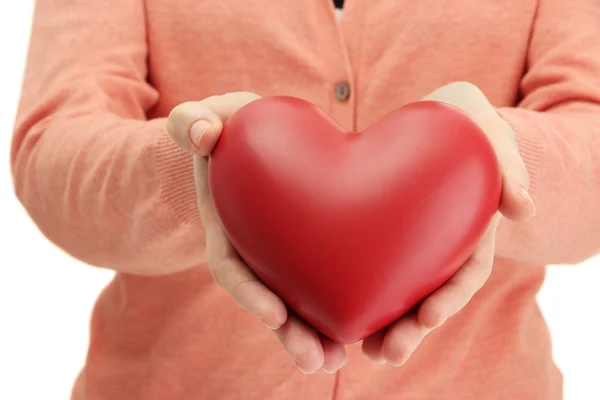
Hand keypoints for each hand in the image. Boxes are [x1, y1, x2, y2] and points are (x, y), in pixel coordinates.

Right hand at [167, 92, 346, 373]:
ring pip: (299, 301)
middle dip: (291, 333)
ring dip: (318, 334)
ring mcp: (280, 251)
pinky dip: (344, 301)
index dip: (250, 293)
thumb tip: (200, 133)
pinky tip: (370, 326)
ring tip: (341, 360)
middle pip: (268, 299)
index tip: (274, 316)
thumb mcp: (206, 119)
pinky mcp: (311, 245)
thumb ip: (191, 122)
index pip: (231, 266)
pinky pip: (328, 277)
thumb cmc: (229, 129)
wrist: (252, 139)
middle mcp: (253, 248)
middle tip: (317, 361)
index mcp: (227, 225)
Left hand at [362, 81, 535, 364]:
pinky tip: (331, 317)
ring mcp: (406, 246)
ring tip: (363, 351)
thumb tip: (521, 208)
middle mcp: (439, 245)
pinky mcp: (373, 240)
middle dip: (411, 328)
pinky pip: (363, 272)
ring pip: (395, 294)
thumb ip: (505, 157)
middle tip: (389, 351)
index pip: (466, 271)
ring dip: (381, 327)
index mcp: (468, 226)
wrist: (421, 122)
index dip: (450, 296)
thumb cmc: (455, 119)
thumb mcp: (480, 120)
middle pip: (428, 296)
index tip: (430, 316)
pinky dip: (353, 295)